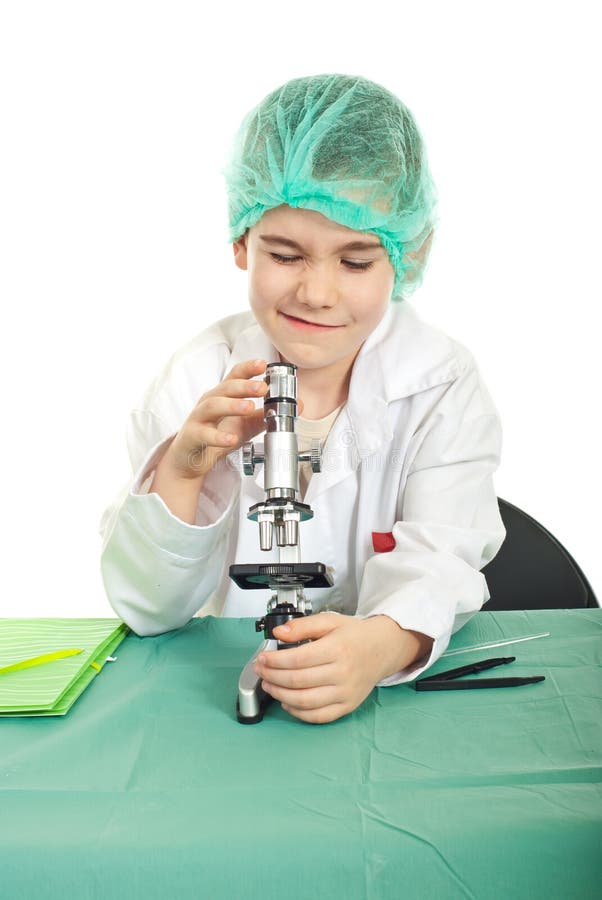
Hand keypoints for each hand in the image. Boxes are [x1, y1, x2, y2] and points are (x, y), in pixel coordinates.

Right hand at [156, 358, 303, 481]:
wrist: (191, 459)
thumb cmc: (216, 435)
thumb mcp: (245, 424)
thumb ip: (266, 414)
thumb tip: (295, 406)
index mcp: (223, 395)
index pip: (234, 376)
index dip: (248, 368)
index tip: (263, 364)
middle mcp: (209, 402)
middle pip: (225, 388)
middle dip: (244, 385)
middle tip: (262, 387)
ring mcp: (198, 418)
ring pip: (213, 406)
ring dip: (232, 405)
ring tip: (249, 407)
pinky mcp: (192, 436)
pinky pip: (204, 434)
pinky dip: (218, 436)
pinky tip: (231, 439)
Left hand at [253, 613, 432, 723]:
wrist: (382, 649)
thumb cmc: (355, 636)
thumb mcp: (330, 621)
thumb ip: (302, 626)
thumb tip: (279, 633)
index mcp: (337, 649)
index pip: (297, 659)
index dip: (274, 660)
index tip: (263, 657)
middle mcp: (342, 673)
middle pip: (297, 680)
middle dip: (272, 676)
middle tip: (261, 670)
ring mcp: (345, 693)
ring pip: (304, 701)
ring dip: (280, 695)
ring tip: (269, 684)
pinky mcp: (346, 706)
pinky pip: (318, 716)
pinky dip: (298, 712)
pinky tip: (287, 702)